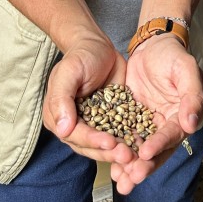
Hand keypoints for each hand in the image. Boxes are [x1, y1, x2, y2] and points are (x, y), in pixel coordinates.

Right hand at [43, 37, 135, 167]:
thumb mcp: (68, 72)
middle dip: (109, 152)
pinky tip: (142, 145)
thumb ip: (62, 99)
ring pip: (107, 143)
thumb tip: (62, 129)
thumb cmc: (80, 56)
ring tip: (135, 154)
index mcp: (59, 117)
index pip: (75, 135)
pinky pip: (121, 132)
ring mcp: (95, 123)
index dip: (92, 141)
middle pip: (91, 145)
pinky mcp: (112, 119)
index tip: (109, 143)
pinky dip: (130, 140)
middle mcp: (75, 125)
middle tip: (127, 155)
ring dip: (120, 151)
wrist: (98, 46)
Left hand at [110, 36, 202, 194]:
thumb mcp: (186, 70)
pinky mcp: (132, 120)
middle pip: (156, 150)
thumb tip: (192, 124)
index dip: (159, 145)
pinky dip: (119, 151)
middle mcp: (167, 125)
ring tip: (120, 182)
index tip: (145, 154)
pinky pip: (125, 138)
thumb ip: (192, 96)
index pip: (171, 134)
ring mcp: (148, 124)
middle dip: (144, 166)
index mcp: (183, 116)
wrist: (153, 45)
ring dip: (131, 166)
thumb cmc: (173, 55)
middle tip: (131, 179)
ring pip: (140, 149)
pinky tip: (108, 163)